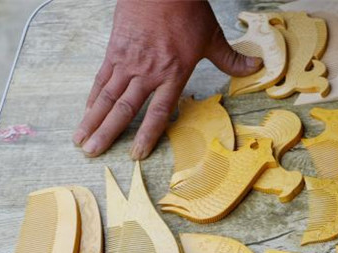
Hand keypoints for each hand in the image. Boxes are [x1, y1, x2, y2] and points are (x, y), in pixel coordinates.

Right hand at [74, 0, 260, 158]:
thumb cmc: (186, 8)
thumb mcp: (213, 36)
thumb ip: (231, 59)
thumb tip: (255, 67)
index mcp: (173, 73)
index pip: (158, 112)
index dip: (147, 134)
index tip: (136, 154)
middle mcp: (147, 72)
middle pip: (124, 109)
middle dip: (108, 133)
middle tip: (93, 153)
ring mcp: (127, 61)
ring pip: (107, 96)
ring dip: (93, 119)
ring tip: (82, 140)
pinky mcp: (115, 49)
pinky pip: (101, 78)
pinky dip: (93, 97)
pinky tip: (87, 111)